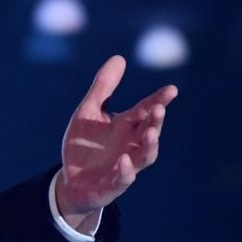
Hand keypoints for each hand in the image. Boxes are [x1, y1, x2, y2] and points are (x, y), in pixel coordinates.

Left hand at [55, 55, 177, 230]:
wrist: (70, 179)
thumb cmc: (84, 144)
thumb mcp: (88, 111)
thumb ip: (103, 87)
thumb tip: (119, 57)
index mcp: (125, 127)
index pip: (145, 111)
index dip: (158, 100)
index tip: (171, 89)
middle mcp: (130, 145)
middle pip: (149, 133)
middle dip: (155, 122)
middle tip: (159, 109)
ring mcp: (124, 166)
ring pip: (144, 157)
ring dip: (150, 145)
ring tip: (151, 133)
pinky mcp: (111, 184)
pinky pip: (122, 179)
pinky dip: (125, 171)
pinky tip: (123, 160)